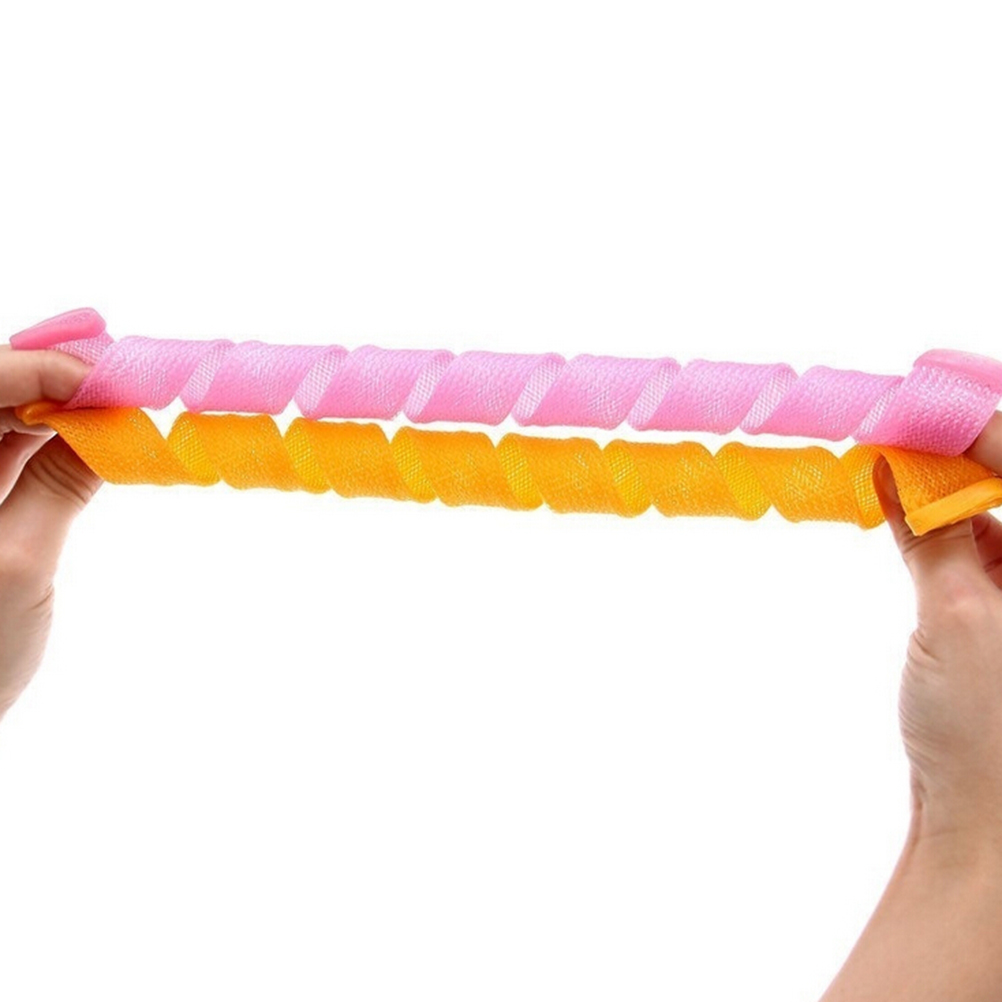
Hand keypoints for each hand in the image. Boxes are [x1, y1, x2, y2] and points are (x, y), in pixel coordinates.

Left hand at [0, 345, 100, 719]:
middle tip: (128, 373)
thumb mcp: (21, 565)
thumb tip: (117, 421)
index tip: (112, 379)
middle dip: (58, 372)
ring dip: (62, 400)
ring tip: (125, 393)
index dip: (44, 365)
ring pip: (5, 413)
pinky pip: (10, 448)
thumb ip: (63, 482)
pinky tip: (97, 428)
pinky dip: (54, 436)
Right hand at [823, 413, 1001, 999]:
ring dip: (945, 471)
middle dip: (965, 433)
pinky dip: (936, 515)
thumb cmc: (990, 747)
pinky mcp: (1001, 613)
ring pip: (992, 508)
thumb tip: (904, 462)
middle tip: (906, 393)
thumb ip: (937, 533)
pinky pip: (971, 543)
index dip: (984, 414)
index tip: (928, 377)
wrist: (984, 843)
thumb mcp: (959, 622)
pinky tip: (899, 491)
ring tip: (891, 434)